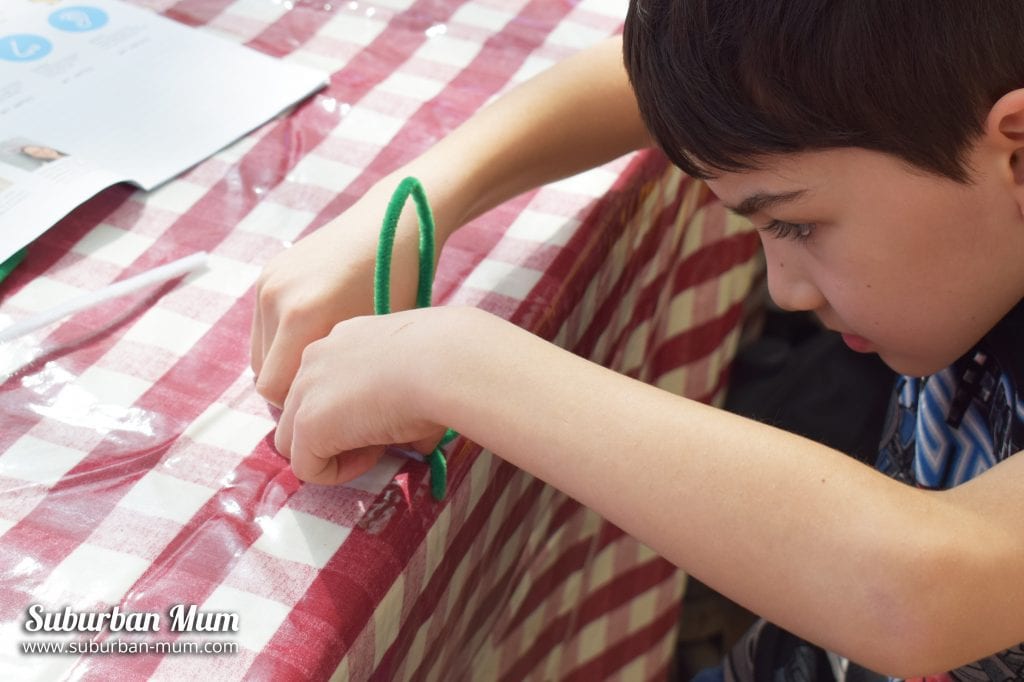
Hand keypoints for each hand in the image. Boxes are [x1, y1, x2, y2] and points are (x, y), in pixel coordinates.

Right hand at [251, 187, 427, 406]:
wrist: (394, 220)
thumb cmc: (402, 283)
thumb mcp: (379, 337)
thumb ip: (348, 377)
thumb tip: (336, 422)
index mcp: (305, 315)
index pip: (276, 391)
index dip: (302, 411)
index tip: (332, 413)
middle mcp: (277, 297)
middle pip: (263, 375)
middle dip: (293, 392)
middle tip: (330, 394)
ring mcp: (268, 282)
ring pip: (260, 354)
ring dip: (285, 367)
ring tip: (326, 365)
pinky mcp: (269, 272)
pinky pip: (264, 328)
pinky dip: (283, 342)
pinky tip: (318, 337)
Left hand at [274, 307, 455, 484]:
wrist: (443, 362)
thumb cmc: (443, 361)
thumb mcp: (416, 373)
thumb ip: (400, 400)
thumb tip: (417, 440)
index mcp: (343, 339)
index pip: (326, 385)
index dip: (353, 410)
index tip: (389, 413)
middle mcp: (315, 358)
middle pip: (302, 410)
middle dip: (336, 432)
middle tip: (382, 434)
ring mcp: (305, 391)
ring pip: (295, 440)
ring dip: (332, 453)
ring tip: (376, 447)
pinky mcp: (308, 424)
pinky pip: (307, 467)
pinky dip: (337, 472)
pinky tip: (373, 455)